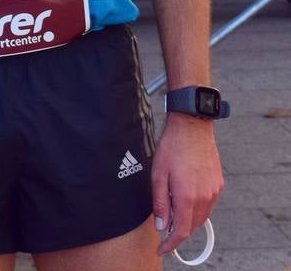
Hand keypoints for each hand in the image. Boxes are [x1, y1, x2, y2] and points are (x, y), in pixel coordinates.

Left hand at [150, 113, 223, 255]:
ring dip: (187, 221)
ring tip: (172, 215)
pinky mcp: (218, 184)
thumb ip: (159, 202)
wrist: (192, 128)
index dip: (171, 244)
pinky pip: (208, 205)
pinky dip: (196, 209)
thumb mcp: (157, 174)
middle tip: (164, 231)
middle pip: (192, 226)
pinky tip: (185, 201)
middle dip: (178, 233)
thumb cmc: (172, 148)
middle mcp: (204, 197)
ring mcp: (214, 191)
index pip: (181, 231)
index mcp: (187, 196)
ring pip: (201, 217)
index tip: (162, 249)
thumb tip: (161, 225)